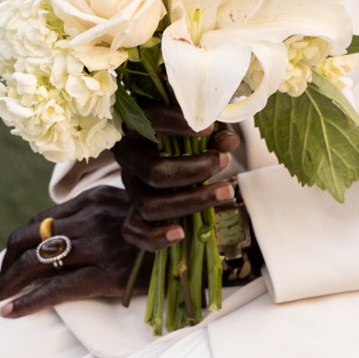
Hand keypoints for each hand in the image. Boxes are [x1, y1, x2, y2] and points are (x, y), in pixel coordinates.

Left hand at [0, 185, 170, 318]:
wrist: (206, 237)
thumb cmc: (171, 227)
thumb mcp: (133, 209)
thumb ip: (103, 214)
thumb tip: (73, 230)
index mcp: (94, 200)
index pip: (40, 221)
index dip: (16, 245)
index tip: (5, 265)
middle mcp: (90, 218)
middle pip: (28, 240)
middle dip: (3, 269)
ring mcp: (97, 244)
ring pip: (33, 262)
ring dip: (4, 286)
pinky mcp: (106, 272)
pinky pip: (55, 288)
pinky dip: (26, 302)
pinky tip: (8, 313)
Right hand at [115, 108, 243, 247]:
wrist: (164, 158)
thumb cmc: (184, 135)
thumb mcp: (200, 129)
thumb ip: (214, 134)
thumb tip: (229, 142)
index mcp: (139, 126)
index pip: (152, 120)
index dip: (178, 124)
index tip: (209, 130)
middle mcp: (129, 156)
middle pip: (154, 172)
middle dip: (194, 170)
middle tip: (222, 161)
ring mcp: (129, 187)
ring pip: (148, 204)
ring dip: (191, 201)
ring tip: (225, 192)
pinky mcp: (131, 212)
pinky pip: (132, 231)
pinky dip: (155, 237)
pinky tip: (181, 233)